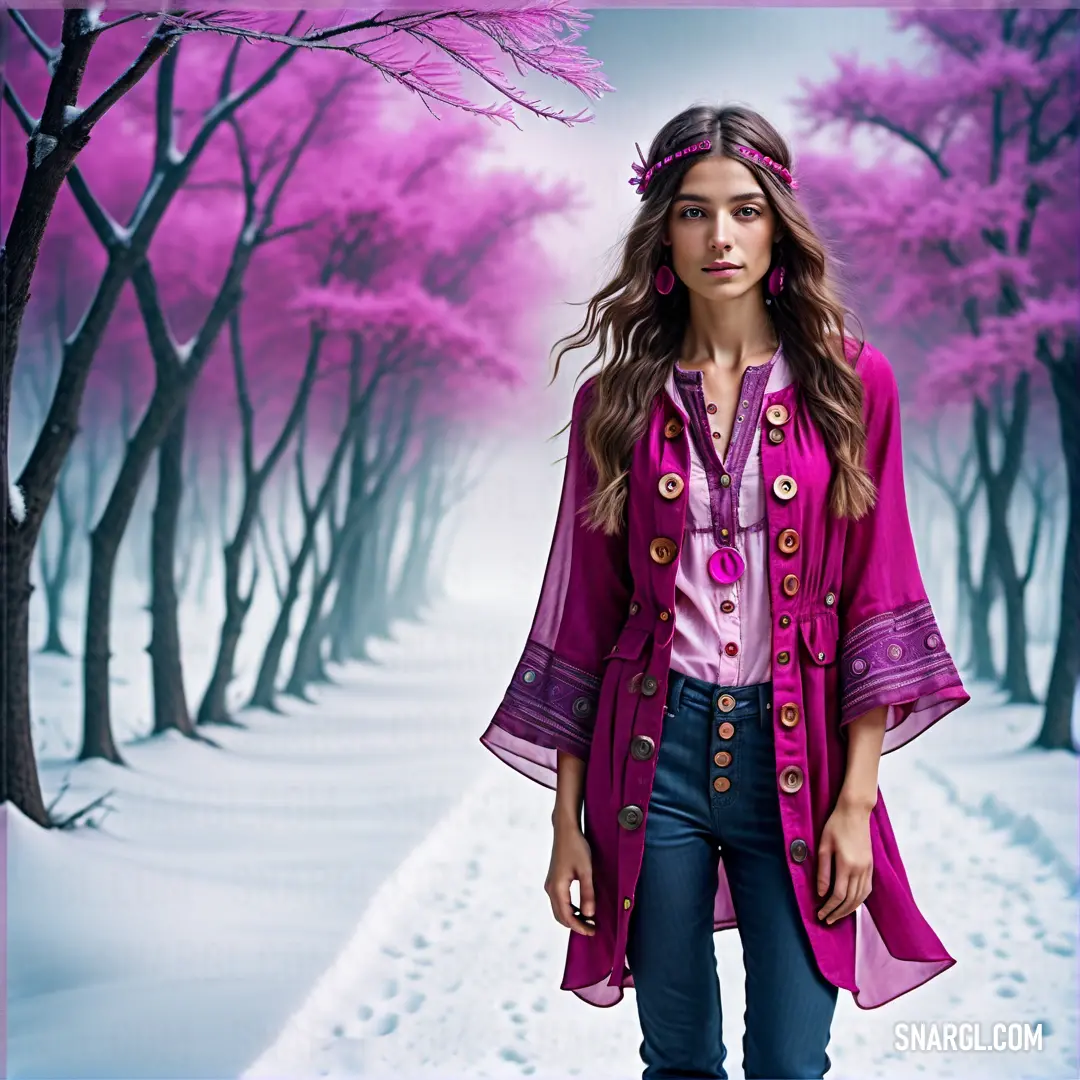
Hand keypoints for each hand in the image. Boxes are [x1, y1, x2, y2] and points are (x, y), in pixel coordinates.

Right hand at [545, 821, 596, 936]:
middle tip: (592, 928)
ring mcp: (550, 884)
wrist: (565, 830)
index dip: (579, 927)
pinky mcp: (553, 880)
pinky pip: (559, 901)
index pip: (567, 916)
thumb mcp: (586, 870)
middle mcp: (550, 888)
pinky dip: (569, 909)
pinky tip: (581, 908)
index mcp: (557, 888)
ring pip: (559, 910)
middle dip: (575, 925)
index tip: (593, 932)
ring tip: (589, 920)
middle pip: (560, 916)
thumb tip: (589, 915)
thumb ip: (587, 893)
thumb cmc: (576, 847)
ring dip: (572, 918)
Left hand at [816, 801, 872, 925]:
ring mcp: (868, 868)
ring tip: (837, 915)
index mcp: (847, 865)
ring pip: (860, 897)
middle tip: (826, 920)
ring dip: (849, 909)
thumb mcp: (823, 846)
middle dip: (838, 913)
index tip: (820, 914)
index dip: (829, 907)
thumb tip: (820, 892)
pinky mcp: (871, 865)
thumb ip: (823, 871)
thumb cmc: (835, 826)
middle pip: (850, 900)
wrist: (855, 812)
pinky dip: (859, 900)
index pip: (838, 895)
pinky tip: (852, 904)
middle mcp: (860, 869)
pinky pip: (867, 889)